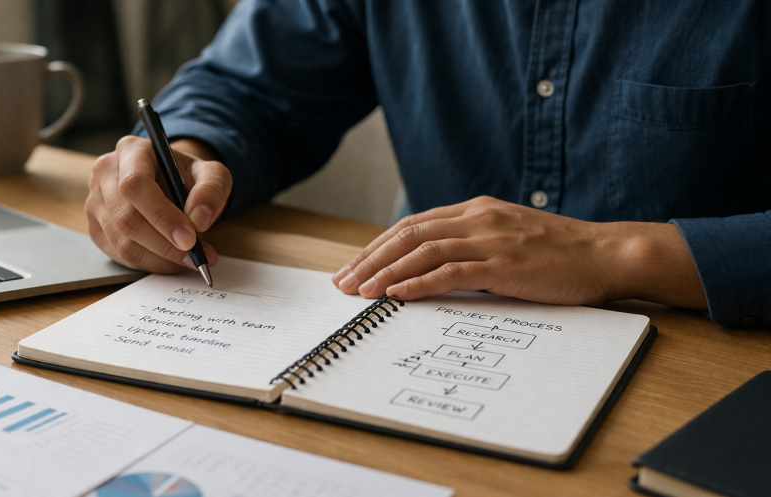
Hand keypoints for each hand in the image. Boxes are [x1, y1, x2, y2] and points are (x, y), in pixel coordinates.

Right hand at [85, 136, 231, 271]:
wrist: (170, 181)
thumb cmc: (187, 176)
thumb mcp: (212, 174)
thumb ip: (212, 190)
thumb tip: (199, 218)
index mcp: (131, 150)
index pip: (135, 185)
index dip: (162, 216)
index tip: (189, 238)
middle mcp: (105, 173)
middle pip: (126, 218)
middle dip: (164, 245)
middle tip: (196, 257)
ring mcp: (95, 201)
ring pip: (122, 242)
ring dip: (160, 259)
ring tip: (190, 259)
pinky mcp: (95, 227)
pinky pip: (119, 255)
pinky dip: (149, 263)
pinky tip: (170, 259)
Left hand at [331, 196, 706, 308]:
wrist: (607, 254)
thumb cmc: (560, 253)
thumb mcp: (508, 239)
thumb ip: (472, 245)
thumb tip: (432, 269)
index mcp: (476, 210)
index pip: (413, 225)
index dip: (378, 246)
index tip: (354, 266)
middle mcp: (478, 218)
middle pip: (408, 234)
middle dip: (370, 258)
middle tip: (342, 282)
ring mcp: (491, 240)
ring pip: (423, 251)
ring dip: (385, 272)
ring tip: (360, 292)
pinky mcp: (505, 265)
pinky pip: (450, 272)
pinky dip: (418, 283)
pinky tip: (396, 297)